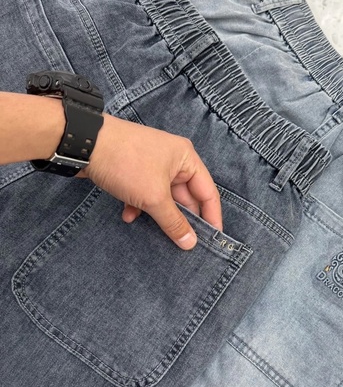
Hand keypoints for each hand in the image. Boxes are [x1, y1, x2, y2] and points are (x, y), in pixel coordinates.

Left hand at [76, 114, 221, 249]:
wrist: (84, 143)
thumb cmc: (126, 162)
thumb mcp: (153, 197)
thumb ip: (174, 222)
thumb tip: (190, 242)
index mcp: (186, 159)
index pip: (208, 192)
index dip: (212, 217)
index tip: (213, 239)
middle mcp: (173, 159)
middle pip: (185, 196)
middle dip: (180, 218)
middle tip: (181, 242)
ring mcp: (152, 163)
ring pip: (163, 197)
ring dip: (157, 214)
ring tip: (154, 233)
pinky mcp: (134, 169)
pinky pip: (145, 192)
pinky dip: (139, 206)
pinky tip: (128, 216)